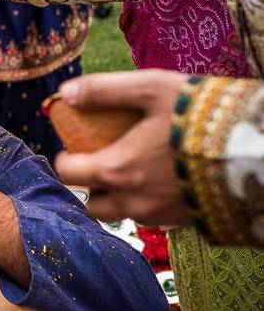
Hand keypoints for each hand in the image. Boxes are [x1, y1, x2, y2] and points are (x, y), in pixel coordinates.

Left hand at [54, 70, 191, 225]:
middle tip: (101, 163)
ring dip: (119, 197)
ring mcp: (161, 216)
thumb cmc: (199, 114)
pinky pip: (155, 219)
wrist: (255, 148)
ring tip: (133, 170)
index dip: (66, 158)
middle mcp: (134, 201)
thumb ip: (104, 89)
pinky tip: (163, 179)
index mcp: (117, 170)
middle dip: (91, 188)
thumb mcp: (150, 88)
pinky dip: (148, 203)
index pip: (69, 174)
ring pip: (124, 215)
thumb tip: (66, 92)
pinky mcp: (186, 221)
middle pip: (93, 206)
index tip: (73, 146)